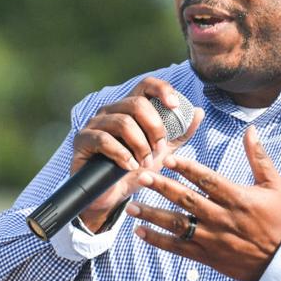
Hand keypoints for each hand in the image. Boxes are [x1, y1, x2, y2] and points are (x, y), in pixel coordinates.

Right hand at [72, 77, 203, 231]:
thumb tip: (198, 112)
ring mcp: (95, 123)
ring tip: (145, 163)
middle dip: (154, 128)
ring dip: (140, 145)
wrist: (113, 196)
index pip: (146, 85)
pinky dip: (122, 155)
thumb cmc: (137, 169)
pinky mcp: (82, 139)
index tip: (175, 106)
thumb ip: (180, 133)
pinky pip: (104, 140)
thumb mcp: (163, 152)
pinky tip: (129, 167)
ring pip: (123, 122)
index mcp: (130, 107)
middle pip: (137, 103)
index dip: (162, 90)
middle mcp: (111, 110)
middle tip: (159, 150)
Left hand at [127, 125, 280, 280]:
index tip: (169, 159)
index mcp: (238, 199)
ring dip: (153, 215)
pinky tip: (140, 231)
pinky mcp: (207, 255)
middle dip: (162, 188)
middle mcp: (222, 219)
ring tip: (132, 206)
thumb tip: (250, 130)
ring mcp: (213, 239)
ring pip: (177, 225)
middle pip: (187, 201)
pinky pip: (178, 248)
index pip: (208, 181)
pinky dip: (158, 240)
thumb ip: (259, 158)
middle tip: (142, 177)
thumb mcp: (275, 185)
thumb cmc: (280, 218)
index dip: (187, 169)